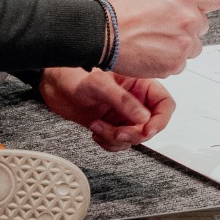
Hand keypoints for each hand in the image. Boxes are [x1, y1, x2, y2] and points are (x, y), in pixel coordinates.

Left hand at [39, 65, 174, 150]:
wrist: (55, 87)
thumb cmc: (75, 76)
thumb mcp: (100, 85)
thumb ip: (123, 101)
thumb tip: (143, 118)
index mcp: (140, 84)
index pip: (164, 105)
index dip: (160, 120)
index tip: (147, 129)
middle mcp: (135, 100)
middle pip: (151, 125)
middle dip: (134, 133)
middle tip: (118, 132)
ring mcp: (124, 115)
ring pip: (135, 138)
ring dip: (116, 139)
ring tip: (98, 126)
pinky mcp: (113, 126)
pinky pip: (120, 143)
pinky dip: (108, 142)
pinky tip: (96, 130)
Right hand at [107, 0, 219, 78]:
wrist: (105, 35)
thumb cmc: (121, 8)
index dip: (206, 4)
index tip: (200, 8)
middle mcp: (190, 20)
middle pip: (204, 25)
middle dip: (189, 26)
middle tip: (166, 27)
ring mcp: (184, 44)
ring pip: (194, 47)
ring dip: (181, 45)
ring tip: (157, 42)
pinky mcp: (176, 64)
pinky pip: (181, 63)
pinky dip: (169, 60)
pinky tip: (152, 53)